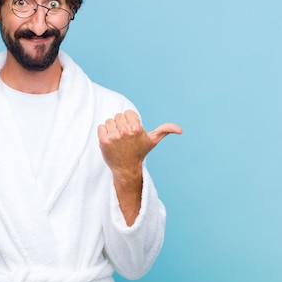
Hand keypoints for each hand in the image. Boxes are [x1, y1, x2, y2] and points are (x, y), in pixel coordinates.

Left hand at [98, 110, 180, 224]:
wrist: (126, 169)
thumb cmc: (139, 153)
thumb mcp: (152, 141)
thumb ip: (165, 130)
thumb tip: (180, 130)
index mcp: (136, 127)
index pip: (128, 112)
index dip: (130, 121)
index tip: (132, 132)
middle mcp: (125, 130)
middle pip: (118, 116)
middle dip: (121, 125)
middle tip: (125, 138)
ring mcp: (114, 136)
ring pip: (109, 121)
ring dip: (112, 129)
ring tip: (118, 140)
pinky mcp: (104, 141)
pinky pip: (101, 127)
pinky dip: (104, 133)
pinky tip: (110, 142)